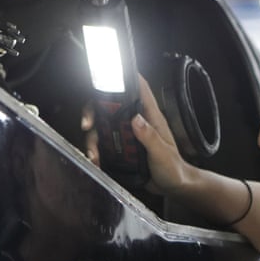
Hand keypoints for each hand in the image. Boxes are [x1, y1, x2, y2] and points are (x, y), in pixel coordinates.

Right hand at [80, 75, 191, 193]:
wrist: (172, 186)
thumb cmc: (173, 168)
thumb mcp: (163, 153)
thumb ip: (150, 137)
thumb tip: (136, 119)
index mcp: (150, 117)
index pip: (139, 89)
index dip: (124, 77)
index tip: (107, 74)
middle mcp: (136, 122)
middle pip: (110, 106)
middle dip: (94, 112)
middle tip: (87, 124)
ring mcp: (127, 135)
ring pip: (103, 127)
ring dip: (93, 138)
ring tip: (93, 154)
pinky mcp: (121, 149)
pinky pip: (104, 145)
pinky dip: (96, 151)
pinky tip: (95, 160)